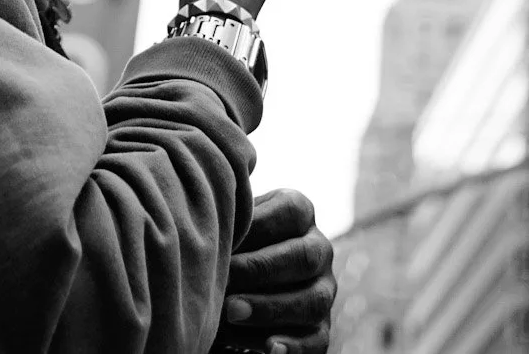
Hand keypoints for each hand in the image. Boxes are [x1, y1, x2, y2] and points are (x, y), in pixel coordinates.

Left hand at [213, 189, 334, 353]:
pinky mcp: (320, 331)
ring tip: (230, 314)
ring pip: (311, 301)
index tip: (222, 239)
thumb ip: (228, 205)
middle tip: (223, 282)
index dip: (258, 225)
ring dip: (268, 308)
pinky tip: (269, 349)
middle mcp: (319, 250)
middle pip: (304, 257)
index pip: (292, 211)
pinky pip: (315, 341)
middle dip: (261, 270)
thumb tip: (205, 190)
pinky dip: (292, 346)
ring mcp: (324, 292)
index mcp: (300, 213)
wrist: (237, 286)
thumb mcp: (232, 218)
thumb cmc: (227, 242)